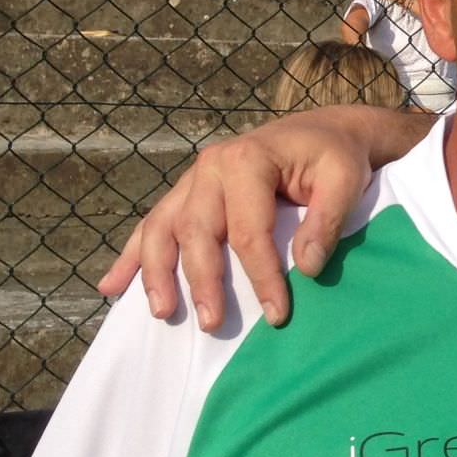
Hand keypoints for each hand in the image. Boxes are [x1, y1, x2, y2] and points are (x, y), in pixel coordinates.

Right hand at [97, 108, 384, 329]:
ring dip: (155, 273)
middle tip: (213, 324)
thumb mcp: (345, 179)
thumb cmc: (335, 156)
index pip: (248, 231)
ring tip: (162, 313)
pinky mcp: (188, 192)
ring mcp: (193, 179)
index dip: (261, 276)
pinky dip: (130, 256)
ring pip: (162, 229)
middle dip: (202, 282)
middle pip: (196, 231)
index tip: (277, 314)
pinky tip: (111, 287)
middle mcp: (210, 167)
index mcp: (246, 161)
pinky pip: (152, 224)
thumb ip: (327, 220)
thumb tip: (307, 268)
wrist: (324, 132)